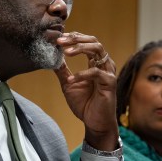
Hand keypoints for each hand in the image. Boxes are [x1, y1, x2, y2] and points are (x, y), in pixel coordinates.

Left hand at [54, 32, 118, 150]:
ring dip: (80, 48)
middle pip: (93, 41)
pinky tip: (71, 79)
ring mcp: (108, 72)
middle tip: (60, 41)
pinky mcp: (110, 83)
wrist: (94, 123)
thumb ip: (62, 70)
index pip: (86, 42)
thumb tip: (51, 57)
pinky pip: (96, 72)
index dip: (73, 37)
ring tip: (66, 52)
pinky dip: (82, 74)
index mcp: (95, 63)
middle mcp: (103, 64)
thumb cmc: (84, 104)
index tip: (57, 38)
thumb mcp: (68, 85)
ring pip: (98, 50)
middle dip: (76, 38)